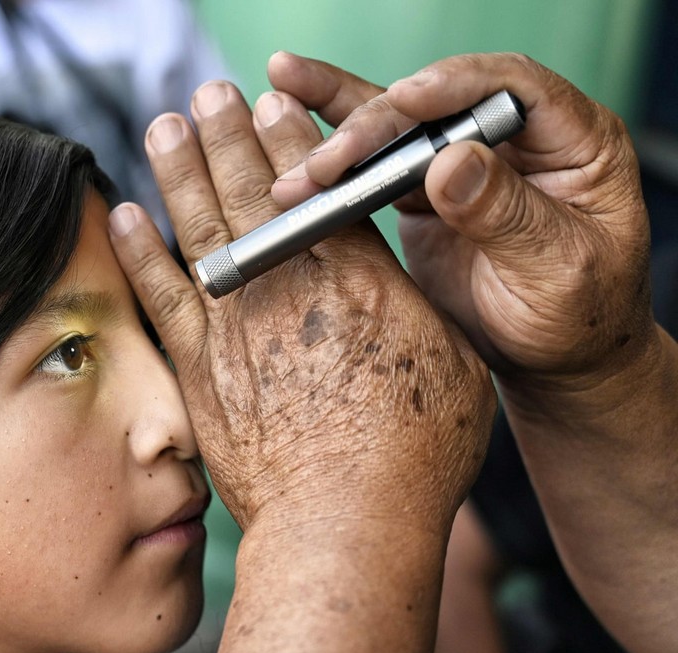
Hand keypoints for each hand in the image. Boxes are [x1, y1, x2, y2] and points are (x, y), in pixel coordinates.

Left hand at [109, 80, 493, 532]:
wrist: (344, 522)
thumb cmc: (413, 456)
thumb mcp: (452, 365)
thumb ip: (413, 311)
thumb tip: (391, 285)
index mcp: (357, 280)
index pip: (317, 190)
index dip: (290, 143)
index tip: (270, 104)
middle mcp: (288, 288)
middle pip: (252, 193)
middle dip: (229, 136)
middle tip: (210, 94)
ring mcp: (234, 326)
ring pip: (200, 228)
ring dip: (180, 170)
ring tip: (165, 126)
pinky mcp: (195, 369)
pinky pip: (159, 295)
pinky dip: (139, 252)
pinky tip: (123, 217)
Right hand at [267, 52, 652, 392]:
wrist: (556, 360)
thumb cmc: (578, 317)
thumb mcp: (557, 270)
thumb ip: (507, 214)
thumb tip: (450, 163)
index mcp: (573, 143)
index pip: (514, 88)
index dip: (456, 86)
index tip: (406, 99)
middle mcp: (515, 138)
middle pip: (439, 104)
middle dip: (376, 124)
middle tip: (326, 164)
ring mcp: (465, 160)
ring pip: (398, 121)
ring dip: (338, 121)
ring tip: (279, 104)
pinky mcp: (423, 189)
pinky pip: (375, 160)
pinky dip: (332, 148)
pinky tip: (288, 121)